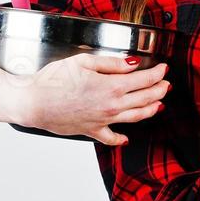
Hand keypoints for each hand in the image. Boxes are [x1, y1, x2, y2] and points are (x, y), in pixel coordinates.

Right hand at [15, 54, 169, 145]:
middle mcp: (111, 106)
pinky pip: (111, 138)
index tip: (163, 69)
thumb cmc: (53, 80)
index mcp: (111, 86)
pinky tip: (126, 138)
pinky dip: (121, 139)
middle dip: (159, 90)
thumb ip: (111, 63)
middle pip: (145, 99)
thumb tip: (133, 64)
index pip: (144, 80)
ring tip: (158, 105)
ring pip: (135, 117)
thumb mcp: (83, 62)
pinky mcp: (92, 130)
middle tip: (166, 84)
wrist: (33, 102)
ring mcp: (103, 121)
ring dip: (150, 110)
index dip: (157, 74)